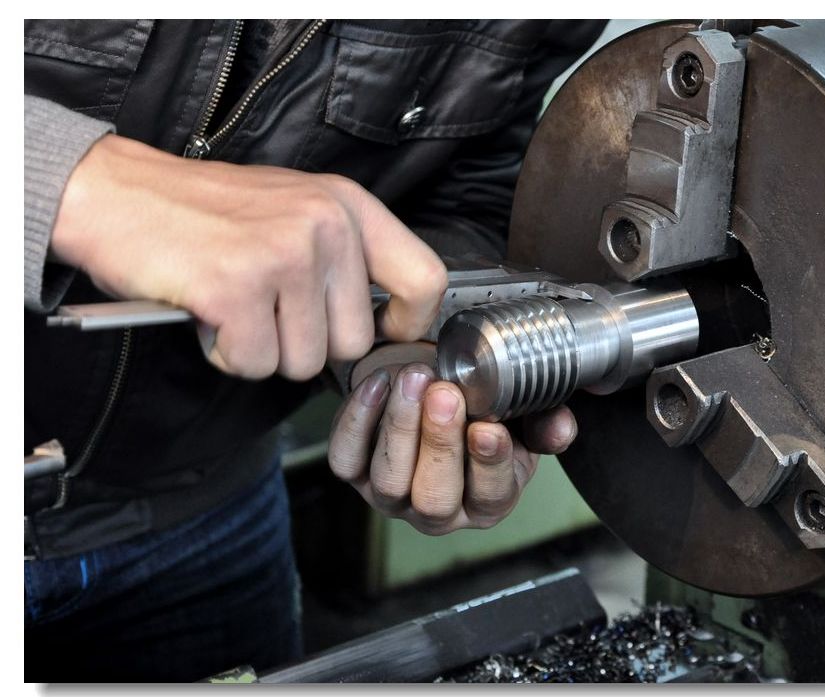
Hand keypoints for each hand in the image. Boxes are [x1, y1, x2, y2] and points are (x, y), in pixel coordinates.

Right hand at [51, 134, 446, 379]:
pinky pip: (254, 363)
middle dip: (304, 344)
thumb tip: (389, 325)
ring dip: (261, 349)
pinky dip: (226, 352)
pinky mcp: (237, 287)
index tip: (381, 333)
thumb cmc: (206, 213)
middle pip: (352, 342)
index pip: (426, 280)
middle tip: (264, 310)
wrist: (116, 194)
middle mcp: (326, 225)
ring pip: (302, 361)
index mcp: (348, 206)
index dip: (407, 324)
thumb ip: (346, 259)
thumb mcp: (296, 210)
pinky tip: (208, 312)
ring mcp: (283, 255)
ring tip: (232, 303)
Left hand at [328, 364, 577, 533]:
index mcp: (487, 502)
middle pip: (434, 496)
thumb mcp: (524, 421)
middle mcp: (437, 511)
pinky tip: (379, 383)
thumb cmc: (481, 413)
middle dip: (440, 443)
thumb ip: (545, 423)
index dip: (490, 464)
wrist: (435, 397)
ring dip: (400, 426)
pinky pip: (346, 457)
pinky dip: (358, 419)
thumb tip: (560, 425)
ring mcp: (390, 495)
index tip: (489, 428)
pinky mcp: (353, 474)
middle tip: (445, 394)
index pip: (491, 494)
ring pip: (389, 478)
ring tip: (415, 378)